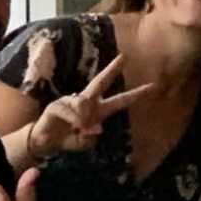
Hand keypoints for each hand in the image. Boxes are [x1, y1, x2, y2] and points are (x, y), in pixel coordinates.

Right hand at [18, 55, 149, 167]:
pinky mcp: (57, 105)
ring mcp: (71, 101)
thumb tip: (92, 125)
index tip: (152, 87)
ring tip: (76, 129)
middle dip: (112, 69)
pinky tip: (70, 126)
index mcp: (99, 111)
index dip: (136, 95)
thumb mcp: (85, 143)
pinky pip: (69, 111)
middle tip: (124, 56)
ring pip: (84, 105)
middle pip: (101, 82)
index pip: (120, 101)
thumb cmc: (68, 140)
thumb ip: (91, 137)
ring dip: (82, 120)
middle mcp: (87, 102)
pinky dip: (72, 120)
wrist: (47, 143)